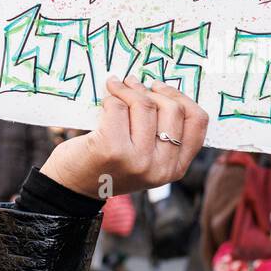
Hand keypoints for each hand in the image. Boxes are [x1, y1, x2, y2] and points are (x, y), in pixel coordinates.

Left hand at [41, 76, 208, 199]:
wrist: (73, 187)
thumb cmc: (110, 165)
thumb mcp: (146, 156)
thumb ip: (161, 132)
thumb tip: (162, 87)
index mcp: (175, 168)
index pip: (197, 122)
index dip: (181, 97)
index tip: (160, 89)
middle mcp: (161, 168)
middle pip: (172, 109)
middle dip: (151, 90)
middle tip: (133, 84)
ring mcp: (138, 161)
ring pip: (144, 105)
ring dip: (128, 89)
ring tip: (117, 87)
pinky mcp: (113, 150)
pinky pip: (118, 107)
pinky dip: (111, 97)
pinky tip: (106, 97)